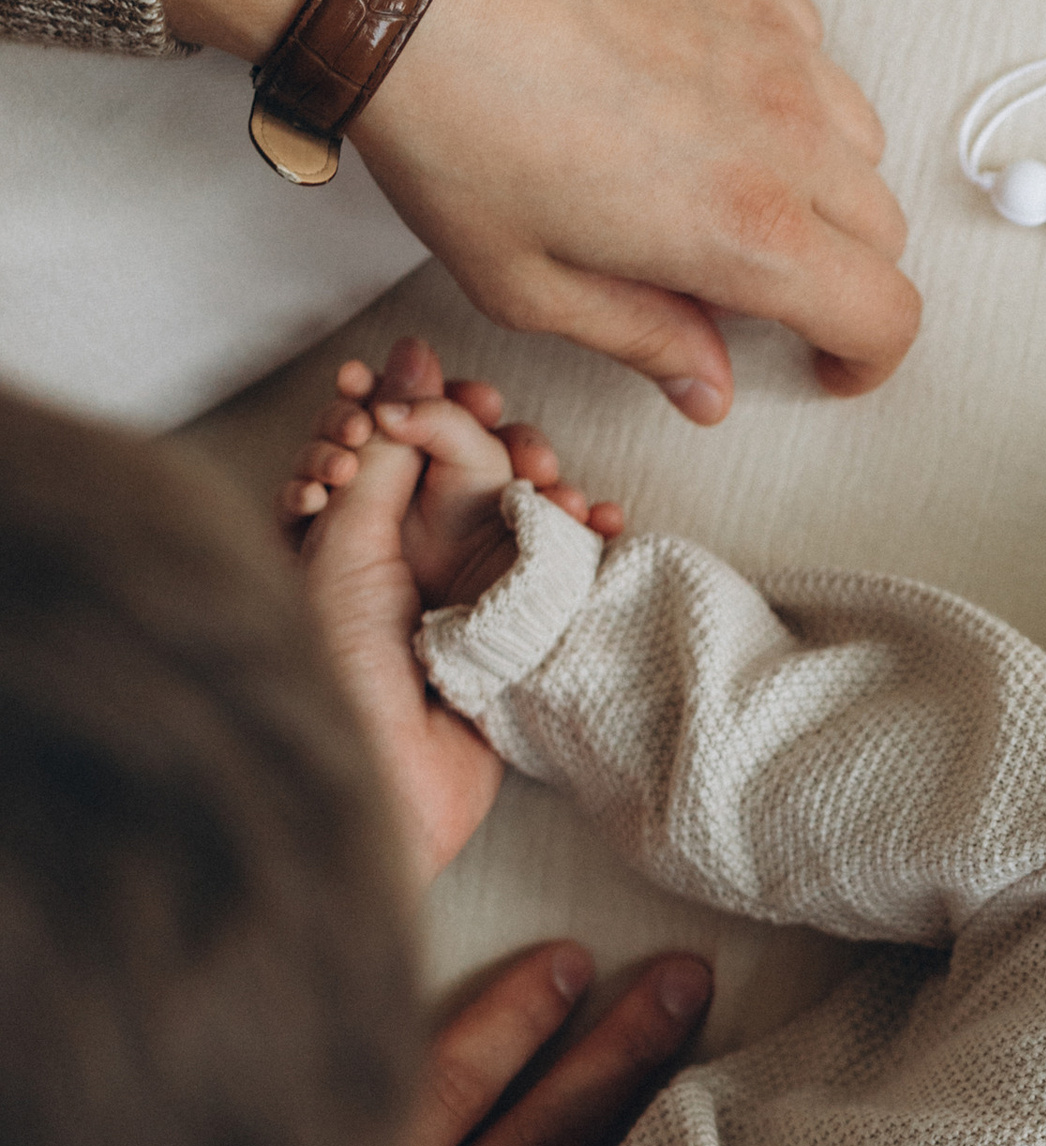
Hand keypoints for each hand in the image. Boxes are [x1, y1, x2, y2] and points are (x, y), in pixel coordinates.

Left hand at [159, 0, 913, 420]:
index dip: (866, 360)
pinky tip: (705, 93)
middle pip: (881, 227)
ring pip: (857, 134)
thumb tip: (707, 384)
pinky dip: (787, 87)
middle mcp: (786, 129)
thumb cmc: (447, 121)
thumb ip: (641, 338)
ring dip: (822, 180)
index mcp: (745, 228)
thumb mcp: (526, 282)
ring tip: (733, 185)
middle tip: (760, 285)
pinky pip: (810, 45)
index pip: (882, 312)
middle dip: (839, 273)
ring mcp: (772, 37)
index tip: (826, 366)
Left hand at [281, 339, 617, 881]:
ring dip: (546, 486)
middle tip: (512, 432)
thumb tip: (407, 362)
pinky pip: (553, 569)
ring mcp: (458, 596)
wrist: (387, 783)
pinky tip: (603, 518)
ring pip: (511, 512)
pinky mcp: (510, 635)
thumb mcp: (345, 543)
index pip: (386, 443)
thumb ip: (383, 454)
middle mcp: (398, 560)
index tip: (453, 384)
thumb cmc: (342, 670)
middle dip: (493, 443)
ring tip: (564, 486)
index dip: (419, 407)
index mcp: (343, 533)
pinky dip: (583, 538)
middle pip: (457, 469)